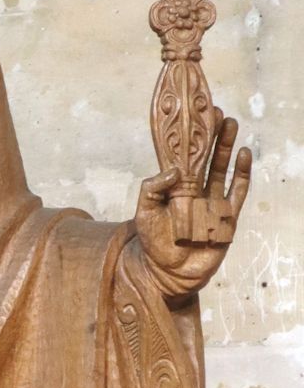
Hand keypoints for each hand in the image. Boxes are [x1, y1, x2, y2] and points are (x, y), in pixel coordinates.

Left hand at [135, 111, 250, 299]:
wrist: (167, 273)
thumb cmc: (153, 242)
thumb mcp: (145, 211)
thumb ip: (153, 188)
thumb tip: (174, 170)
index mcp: (175, 188)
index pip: (185, 157)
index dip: (191, 139)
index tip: (196, 116)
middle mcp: (195, 191)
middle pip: (206, 158)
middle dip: (213, 136)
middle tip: (219, 114)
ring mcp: (212, 203)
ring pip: (222, 170)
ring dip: (227, 148)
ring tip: (231, 125)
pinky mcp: (226, 218)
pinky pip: (236, 192)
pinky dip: (241, 174)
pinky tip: (244, 155)